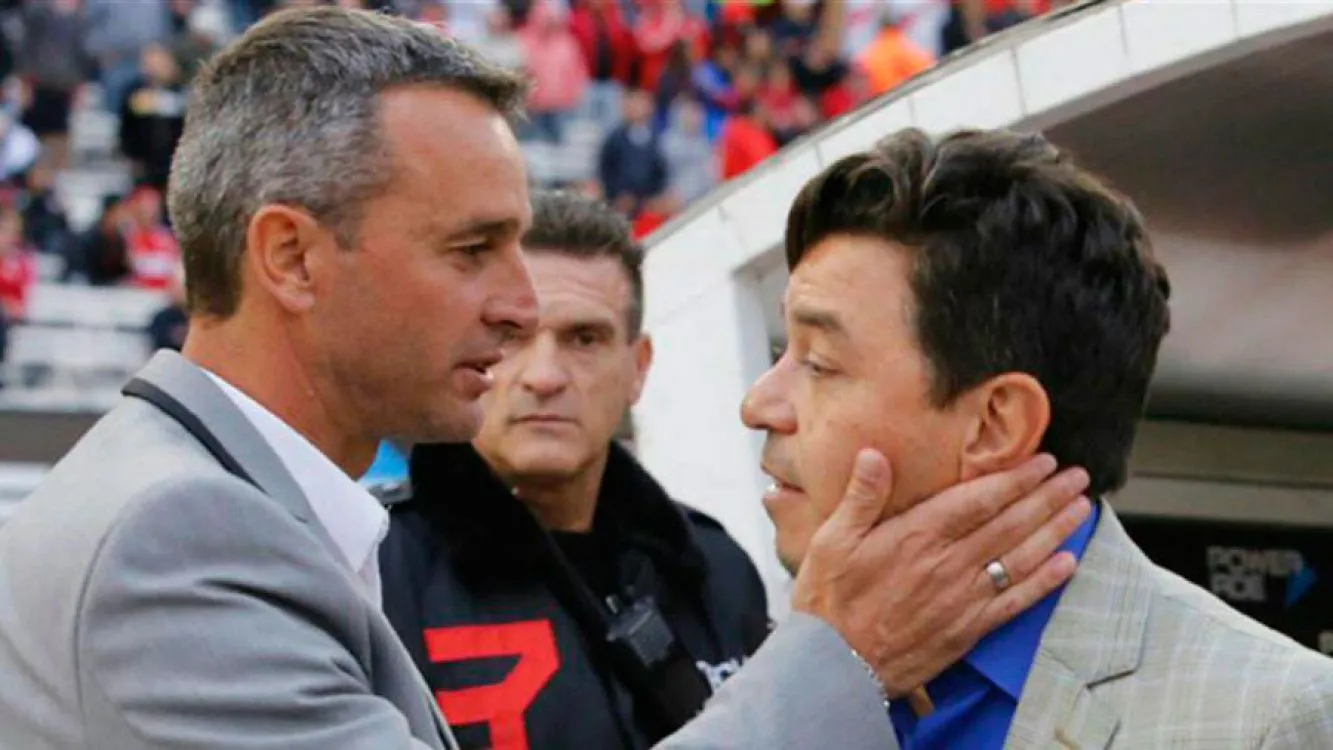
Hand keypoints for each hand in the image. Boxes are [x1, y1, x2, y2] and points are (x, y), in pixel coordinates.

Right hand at [790, 450, 1090, 695]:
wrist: (833, 665)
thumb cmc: (829, 600)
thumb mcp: (830, 540)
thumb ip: (860, 497)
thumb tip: (874, 454)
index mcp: (916, 536)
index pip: (979, 500)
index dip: (1016, 479)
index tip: (1043, 461)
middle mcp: (947, 564)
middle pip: (1010, 524)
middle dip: (1047, 497)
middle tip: (1078, 477)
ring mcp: (962, 599)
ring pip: (1021, 558)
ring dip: (1055, 531)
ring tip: (1081, 509)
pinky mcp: (967, 630)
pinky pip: (1015, 602)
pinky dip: (1045, 582)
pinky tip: (1067, 564)